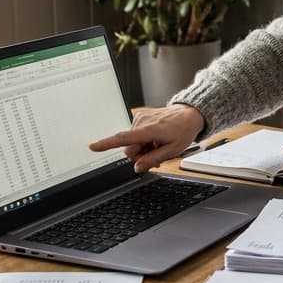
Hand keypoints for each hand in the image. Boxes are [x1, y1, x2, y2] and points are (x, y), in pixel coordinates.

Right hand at [89, 104, 204, 172]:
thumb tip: (137, 168)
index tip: (93, 147)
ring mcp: (140, 118)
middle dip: (139, 155)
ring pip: (131, 143)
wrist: (188, 115)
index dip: (106, 144)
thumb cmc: (183, 131)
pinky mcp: (140, 117)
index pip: (123, 139)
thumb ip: (152, 160)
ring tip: (157, 145)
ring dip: (142, 148)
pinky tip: (154, 139)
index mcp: (149, 130)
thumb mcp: (172, 151)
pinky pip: (135, 135)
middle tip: (156, 157)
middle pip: (128, 148)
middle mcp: (141, 122)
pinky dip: (143, 140)